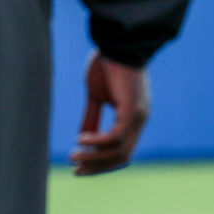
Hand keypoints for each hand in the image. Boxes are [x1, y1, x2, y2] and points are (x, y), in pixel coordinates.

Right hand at [70, 52, 149, 174]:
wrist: (117, 43)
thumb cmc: (107, 65)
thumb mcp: (97, 96)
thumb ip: (92, 116)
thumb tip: (82, 138)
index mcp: (133, 118)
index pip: (121, 151)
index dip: (101, 163)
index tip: (80, 168)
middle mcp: (139, 120)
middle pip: (121, 156)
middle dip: (97, 166)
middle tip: (75, 169)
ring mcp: (138, 115)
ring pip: (119, 149)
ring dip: (94, 157)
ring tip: (74, 156)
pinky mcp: (132, 109)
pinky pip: (116, 135)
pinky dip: (98, 141)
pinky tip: (81, 140)